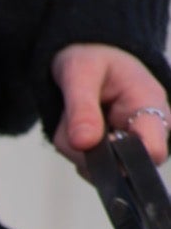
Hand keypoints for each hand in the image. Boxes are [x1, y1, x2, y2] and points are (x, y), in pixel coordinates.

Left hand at [51, 43, 170, 170]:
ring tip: (79, 116)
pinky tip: (81, 129)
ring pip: (96, 170)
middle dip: (87, 149)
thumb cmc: (92, 58)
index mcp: (151, 105)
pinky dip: (75, 151)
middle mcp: (148, 131)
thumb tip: (83, 143)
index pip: (153, 151)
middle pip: (118, 168)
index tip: (96, 141)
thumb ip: (82, 108)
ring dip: (76, 148)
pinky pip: (87, 168)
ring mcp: (132, 148)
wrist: (91, 58)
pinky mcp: (115, 159)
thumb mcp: (80, 73)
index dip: (125, 160)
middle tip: (77, 115)